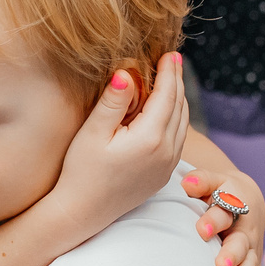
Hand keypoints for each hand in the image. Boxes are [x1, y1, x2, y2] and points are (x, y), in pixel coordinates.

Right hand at [50, 54, 190, 240]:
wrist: (82, 212)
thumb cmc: (81, 172)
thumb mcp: (93, 133)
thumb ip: (113, 102)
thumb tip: (127, 72)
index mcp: (150, 139)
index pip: (167, 96)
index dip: (169, 72)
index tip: (170, 53)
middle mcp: (166, 153)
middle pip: (180, 108)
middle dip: (176, 82)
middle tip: (174, 60)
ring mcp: (167, 166)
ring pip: (183, 124)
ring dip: (179, 100)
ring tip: (171, 81)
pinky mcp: (163, 175)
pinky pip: (178, 139)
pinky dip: (176, 119)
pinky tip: (166, 111)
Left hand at [183, 165, 264, 265]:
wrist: (247, 201)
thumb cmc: (221, 191)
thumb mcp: (214, 181)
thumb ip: (201, 181)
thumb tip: (187, 184)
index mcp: (234, 206)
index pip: (224, 212)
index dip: (213, 221)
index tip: (201, 230)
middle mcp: (244, 229)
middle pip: (240, 243)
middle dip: (232, 255)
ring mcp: (250, 248)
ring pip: (249, 263)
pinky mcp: (253, 263)